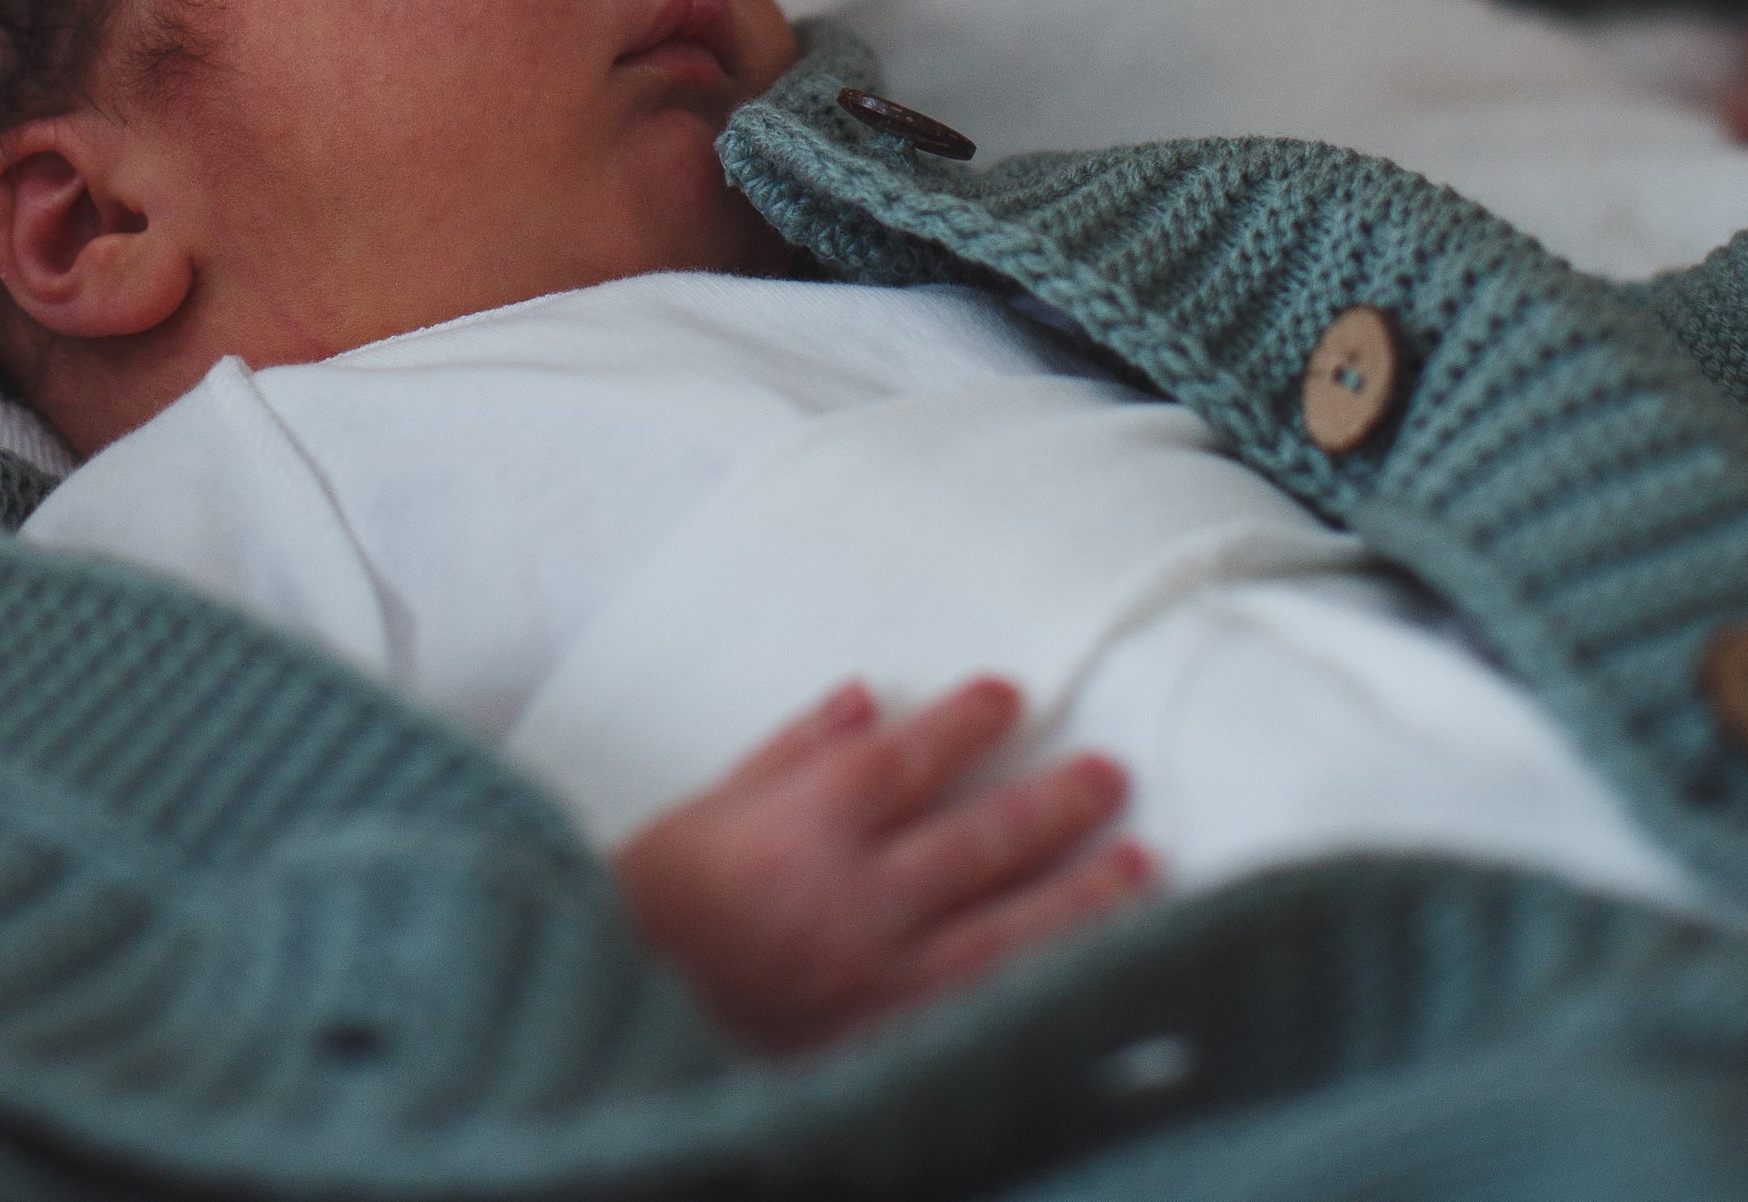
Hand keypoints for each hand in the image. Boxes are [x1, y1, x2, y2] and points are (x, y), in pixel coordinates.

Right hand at [613, 677, 1147, 1055]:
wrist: (605, 1020)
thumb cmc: (648, 910)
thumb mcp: (706, 808)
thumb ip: (792, 752)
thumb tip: (866, 699)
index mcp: (805, 828)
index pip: (913, 758)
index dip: (969, 722)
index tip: (1012, 693)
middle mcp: (854, 904)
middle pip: (983, 842)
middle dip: (1057, 802)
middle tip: (1113, 773)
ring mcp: (879, 988)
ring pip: (1009, 936)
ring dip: (1083, 897)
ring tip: (1141, 866)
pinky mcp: (885, 1054)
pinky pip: (987, 1019)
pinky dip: (1048, 994)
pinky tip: (1096, 975)